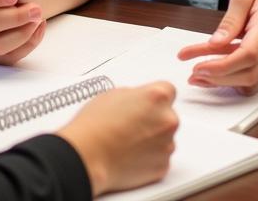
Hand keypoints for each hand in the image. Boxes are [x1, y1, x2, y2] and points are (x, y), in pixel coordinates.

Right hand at [57, 83, 177, 195]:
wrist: (88, 155)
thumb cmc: (96, 125)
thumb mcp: (114, 94)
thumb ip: (136, 95)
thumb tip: (141, 102)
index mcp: (158, 97)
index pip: (169, 90)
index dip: (155, 97)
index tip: (147, 103)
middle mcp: (168, 120)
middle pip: (168, 115)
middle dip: (154, 118)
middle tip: (132, 122)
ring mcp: (167, 145)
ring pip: (165, 137)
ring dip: (153, 138)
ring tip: (128, 140)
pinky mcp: (163, 167)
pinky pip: (160, 157)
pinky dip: (150, 156)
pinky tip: (130, 153)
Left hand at [178, 0, 257, 93]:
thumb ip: (230, 20)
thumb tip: (214, 43)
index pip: (248, 55)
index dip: (221, 66)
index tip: (198, 67)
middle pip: (249, 73)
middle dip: (218, 78)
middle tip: (193, 74)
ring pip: (253, 80)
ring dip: (224, 82)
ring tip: (199, 75)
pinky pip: (257, 77)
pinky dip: (236, 78)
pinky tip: (218, 72)